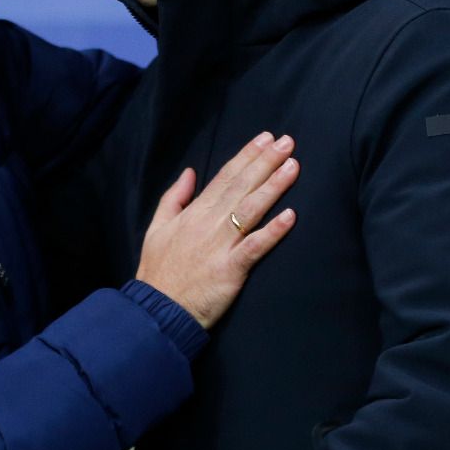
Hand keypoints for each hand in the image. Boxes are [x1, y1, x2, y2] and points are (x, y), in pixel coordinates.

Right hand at [134, 132, 298, 328]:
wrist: (157, 310)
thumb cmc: (158, 272)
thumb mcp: (156, 228)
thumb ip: (173, 198)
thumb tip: (189, 172)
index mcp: (193, 213)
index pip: (224, 177)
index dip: (246, 156)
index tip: (265, 138)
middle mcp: (208, 224)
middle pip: (241, 186)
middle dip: (265, 162)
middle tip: (287, 142)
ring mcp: (220, 246)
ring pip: (250, 210)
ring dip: (273, 187)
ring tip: (292, 167)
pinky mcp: (230, 270)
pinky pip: (254, 247)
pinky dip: (272, 231)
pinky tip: (291, 216)